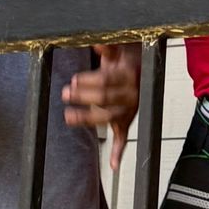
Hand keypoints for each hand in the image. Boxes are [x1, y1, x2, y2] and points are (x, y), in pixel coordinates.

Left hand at [63, 42, 140, 175]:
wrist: (143, 70)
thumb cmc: (125, 59)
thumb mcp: (118, 50)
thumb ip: (108, 48)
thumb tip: (97, 43)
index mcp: (129, 74)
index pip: (107, 80)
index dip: (89, 81)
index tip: (73, 80)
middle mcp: (131, 94)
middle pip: (105, 98)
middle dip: (84, 96)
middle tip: (65, 93)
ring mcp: (129, 110)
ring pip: (108, 117)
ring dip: (88, 118)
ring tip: (69, 117)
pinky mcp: (127, 122)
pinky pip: (123, 138)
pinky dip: (119, 153)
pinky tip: (113, 165)